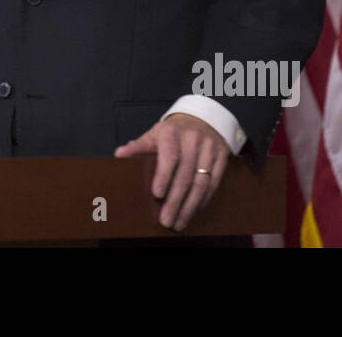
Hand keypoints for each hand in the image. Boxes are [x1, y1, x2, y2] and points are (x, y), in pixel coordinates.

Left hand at [114, 112, 228, 230]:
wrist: (201, 120)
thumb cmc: (173, 132)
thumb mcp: (154, 135)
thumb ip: (138, 147)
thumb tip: (119, 155)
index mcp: (172, 132)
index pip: (170, 156)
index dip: (164, 176)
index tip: (157, 194)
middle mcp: (193, 139)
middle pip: (185, 174)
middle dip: (175, 200)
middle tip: (166, 220)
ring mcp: (210, 148)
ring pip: (201, 182)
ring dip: (189, 206)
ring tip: (179, 222)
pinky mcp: (222, 157)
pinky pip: (214, 183)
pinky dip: (203, 200)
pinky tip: (193, 211)